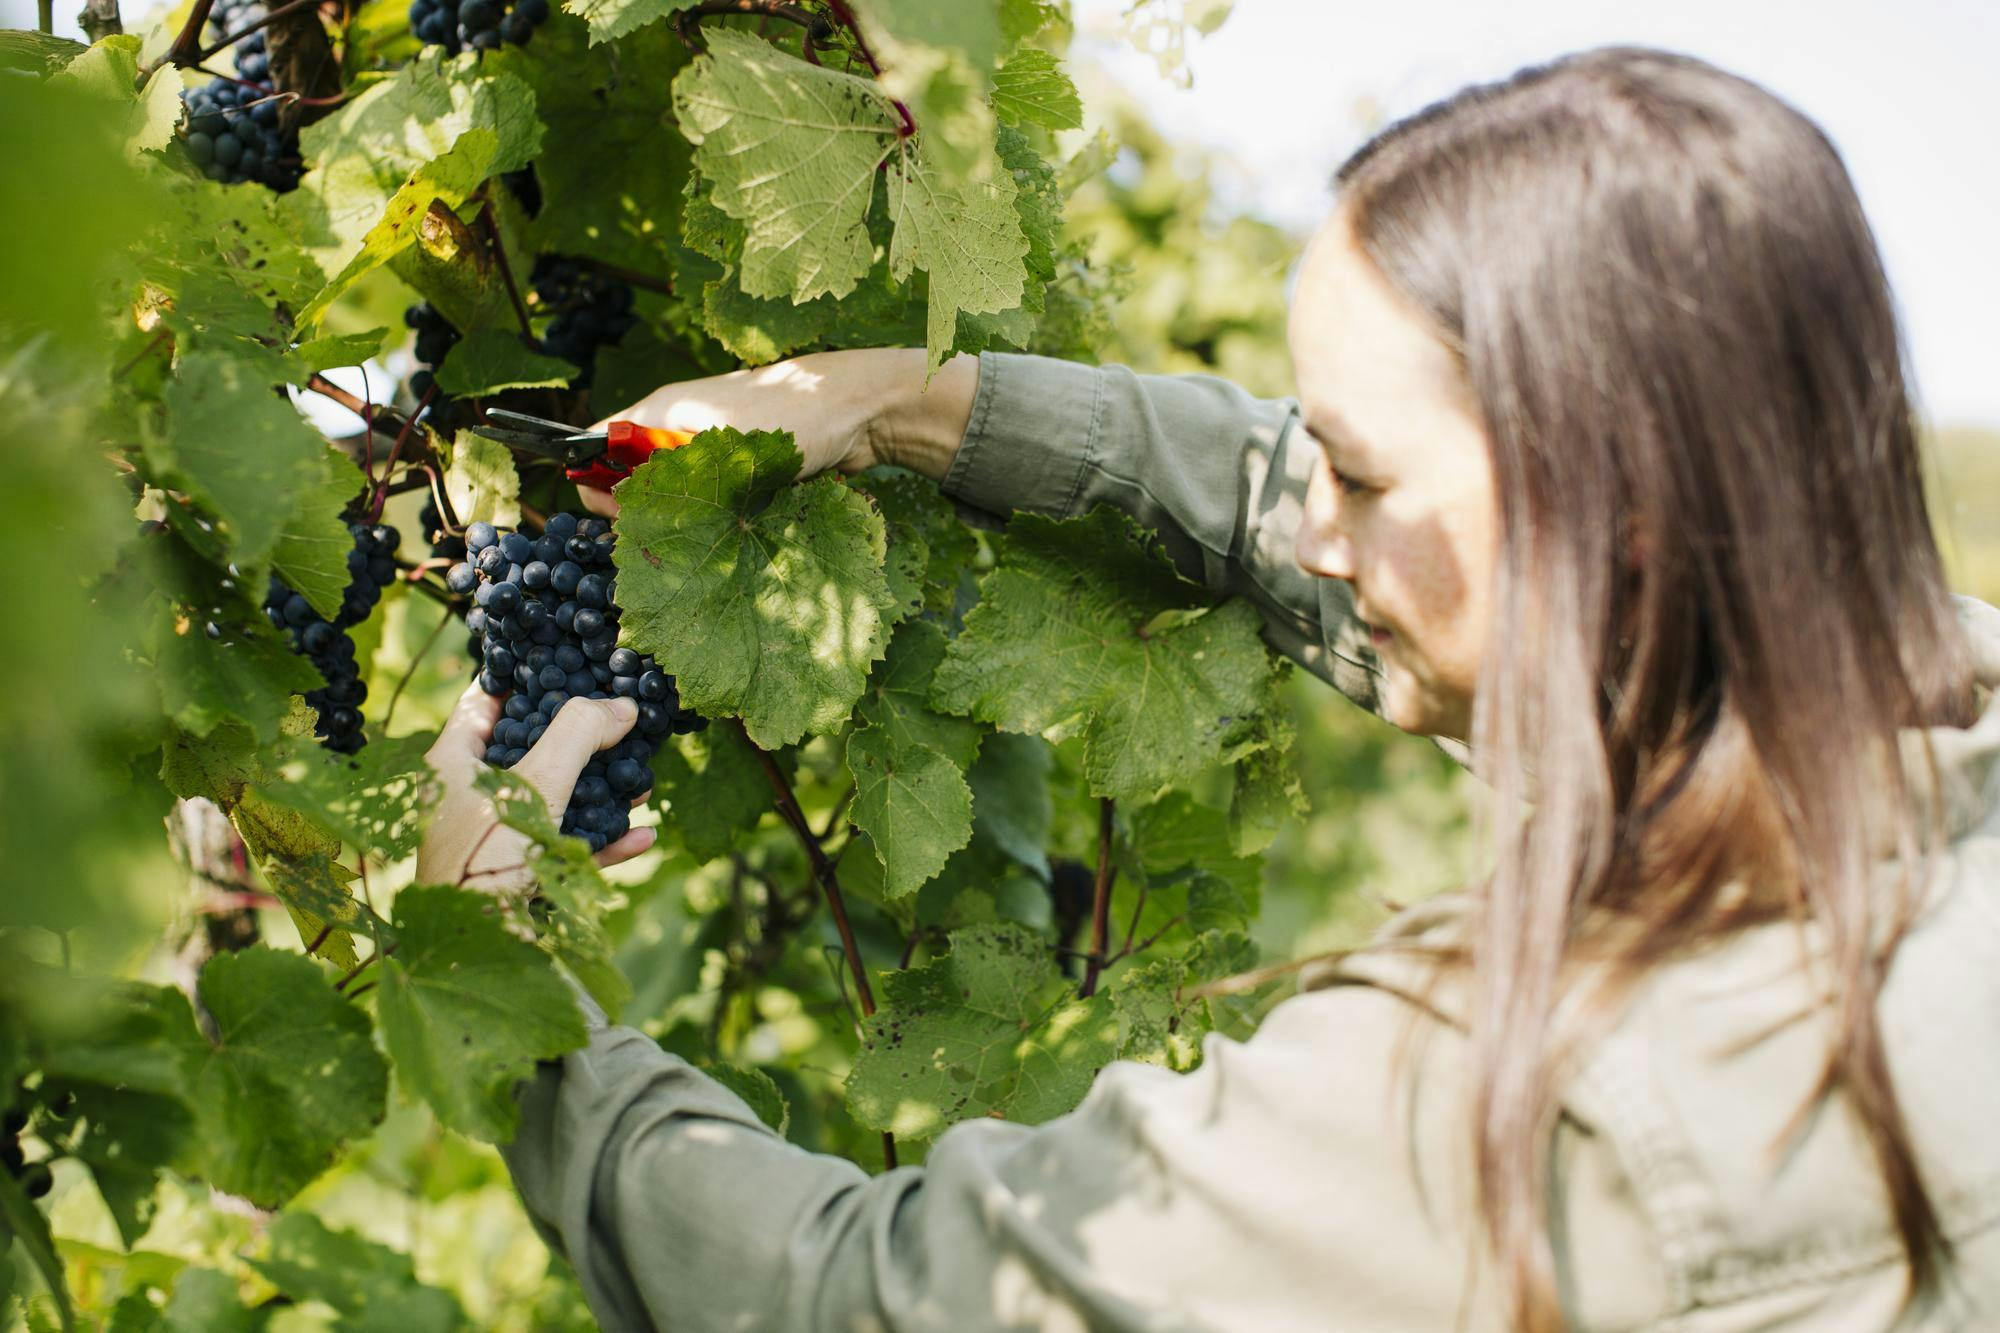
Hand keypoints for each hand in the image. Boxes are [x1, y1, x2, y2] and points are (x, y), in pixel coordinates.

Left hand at [415, 682, 657, 891]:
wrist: (481, 951)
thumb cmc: (490, 857)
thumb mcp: (538, 781)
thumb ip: (580, 733)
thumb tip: (623, 705)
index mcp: (452, 764)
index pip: (483, 702)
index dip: (523, 679)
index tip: (567, 663)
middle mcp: (469, 798)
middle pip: (531, 751)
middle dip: (582, 741)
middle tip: (622, 721)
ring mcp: (495, 839)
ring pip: (555, 800)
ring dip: (601, 792)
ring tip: (642, 783)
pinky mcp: (518, 876)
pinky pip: (565, 847)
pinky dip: (601, 839)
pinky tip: (642, 836)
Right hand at [577, 348, 977, 517]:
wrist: (863, 413)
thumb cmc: (794, 415)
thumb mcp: (722, 446)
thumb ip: (666, 470)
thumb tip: (616, 501)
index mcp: (661, 410)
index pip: (597, 444)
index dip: (594, 483)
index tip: (618, 520)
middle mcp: (679, 428)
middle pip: (633, 479)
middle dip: (641, 514)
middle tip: (668, 544)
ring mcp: (711, 452)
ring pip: (674, 497)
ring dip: (681, 523)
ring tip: (699, 546)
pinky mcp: (742, 472)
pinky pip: (711, 503)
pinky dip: (714, 523)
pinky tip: (726, 543)